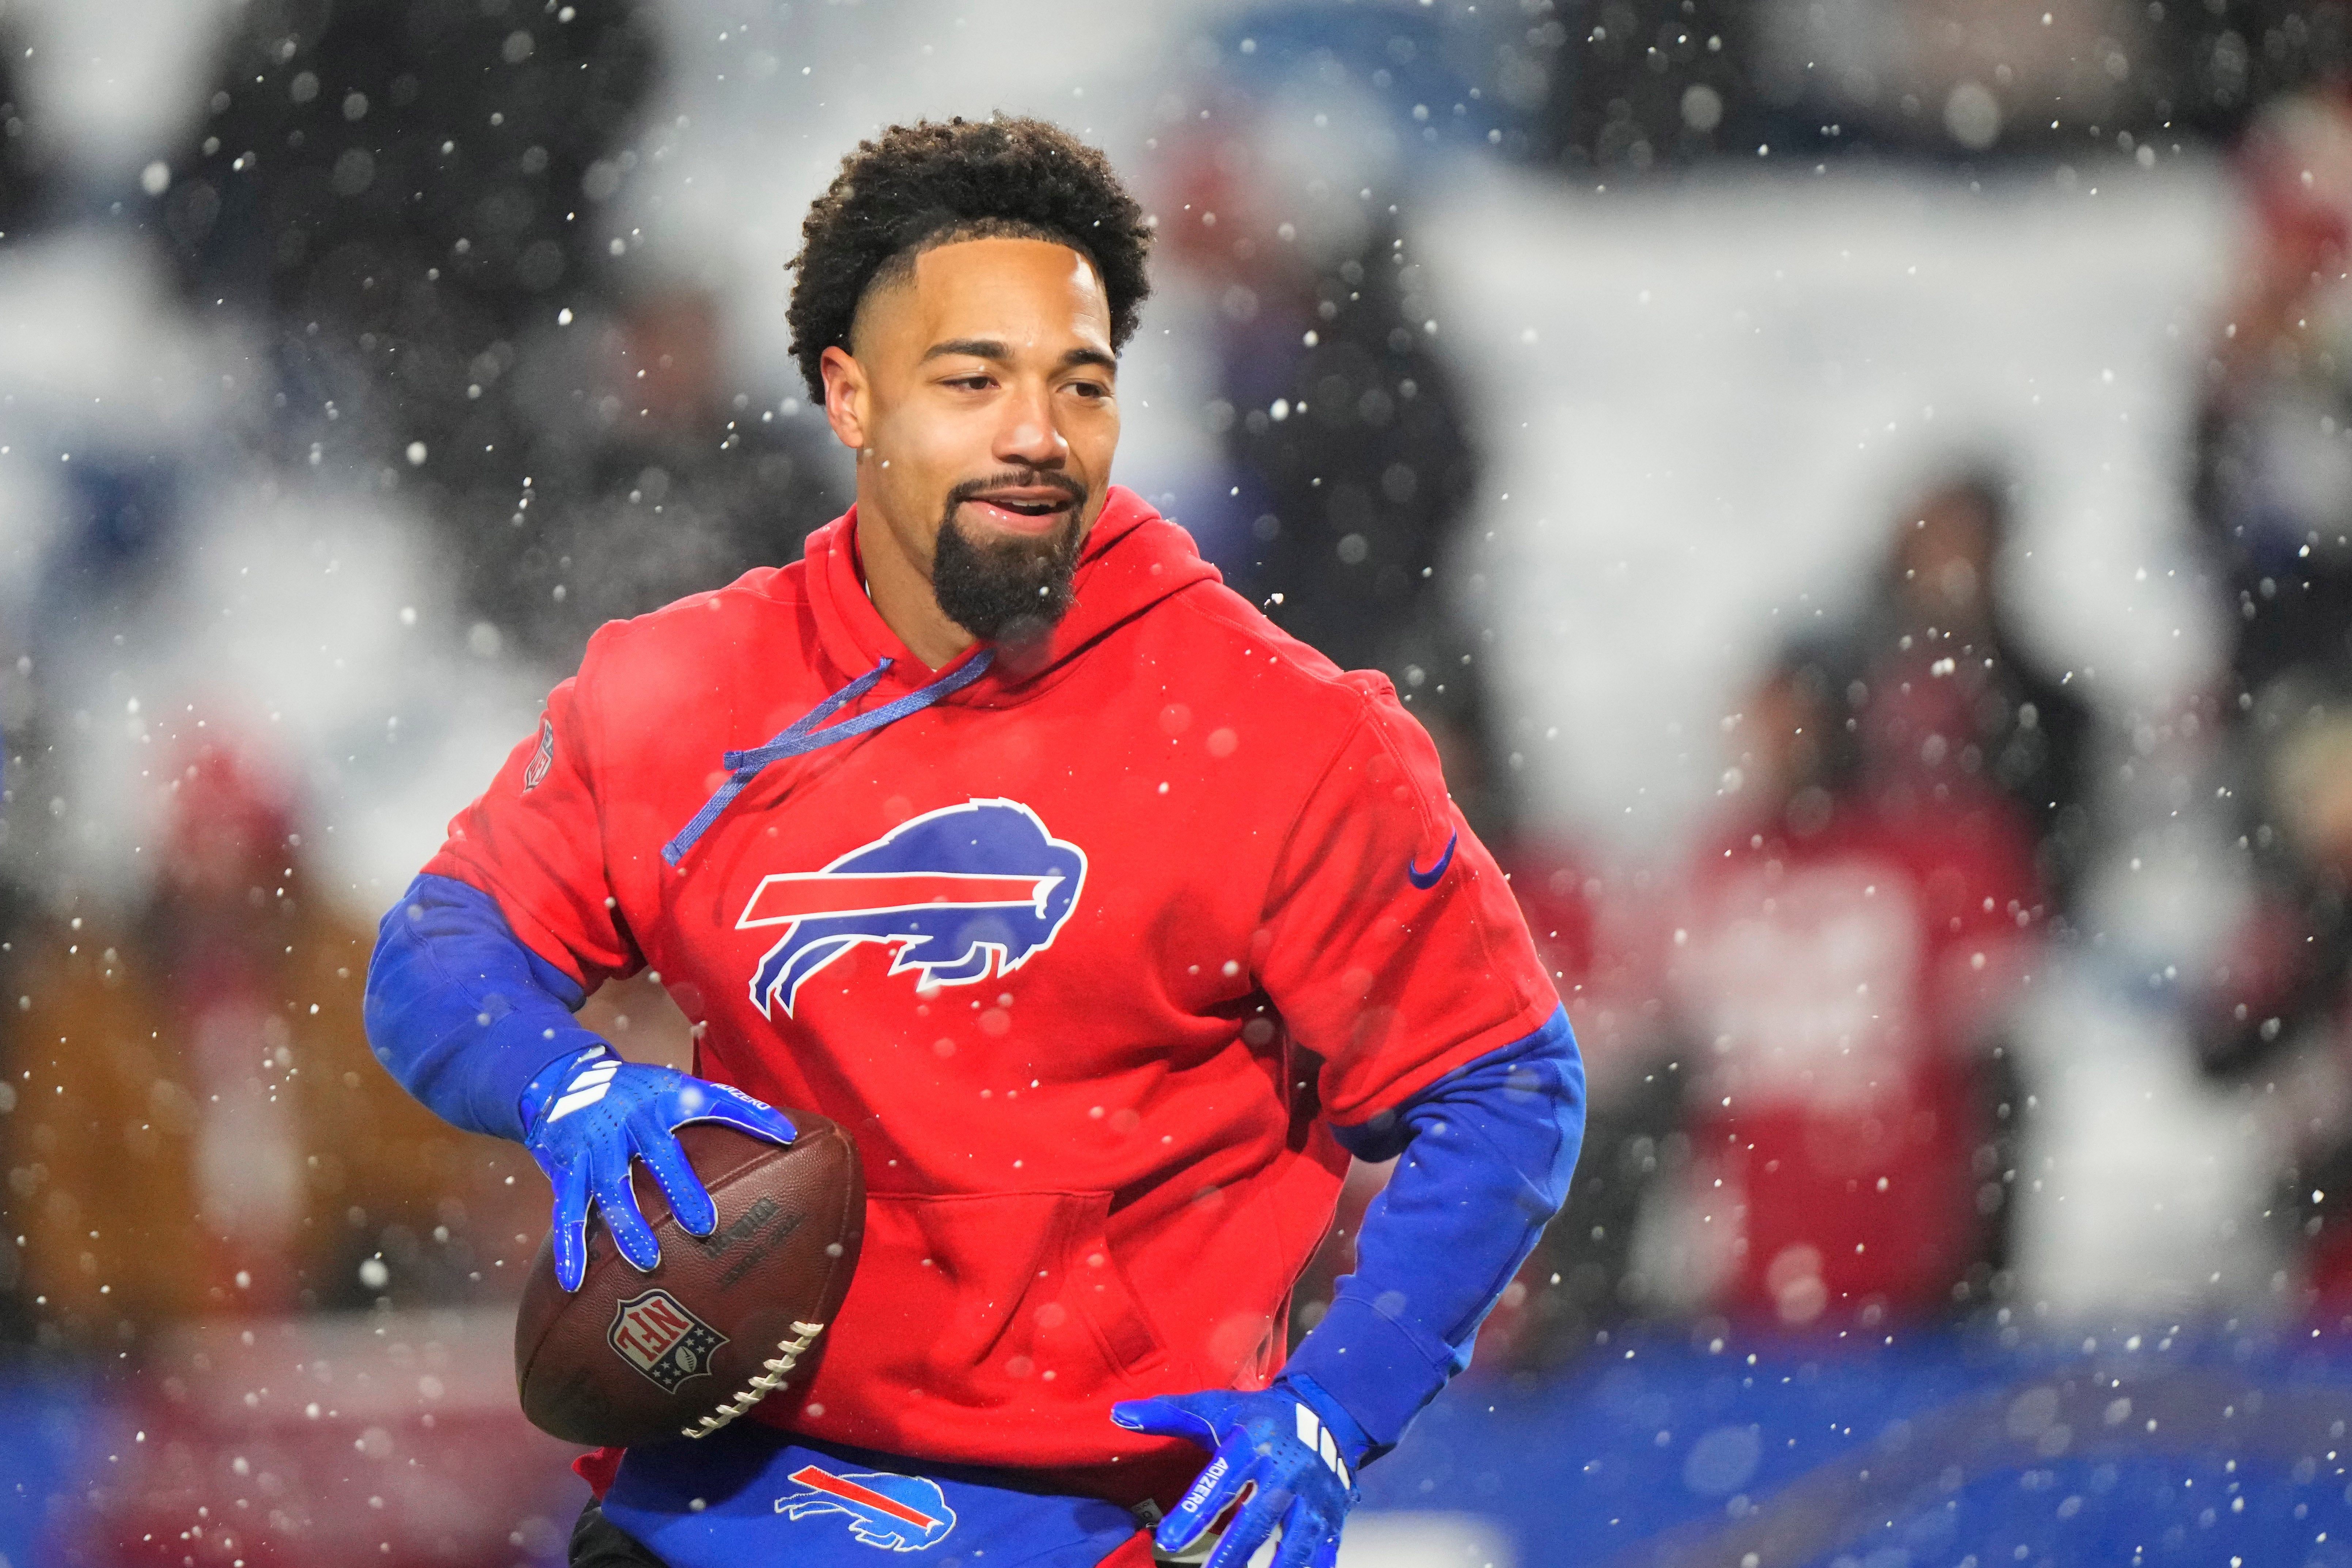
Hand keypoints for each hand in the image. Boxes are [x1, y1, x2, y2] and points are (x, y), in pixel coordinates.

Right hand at [519, 1045, 797, 1291]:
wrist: (565, 1081)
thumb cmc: (641, 1092)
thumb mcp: (683, 1088)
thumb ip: (735, 1107)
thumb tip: (789, 1134)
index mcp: (665, 1101)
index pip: (715, 1103)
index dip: (749, 1116)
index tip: (783, 1139)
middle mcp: (630, 1122)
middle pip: (657, 1154)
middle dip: (679, 1188)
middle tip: (702, 1226)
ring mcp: (596, 1148)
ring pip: (610, 1189)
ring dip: (626, 1226)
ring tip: (648, 1262)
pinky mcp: (568, 1170)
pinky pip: (567, 1212)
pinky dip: (569, 1247)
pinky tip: (572, 1282)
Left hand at [1110, 1380, 1364, 1567]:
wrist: (1324, 1414)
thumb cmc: (1258, 1417)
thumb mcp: (1215, 1408)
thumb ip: (1168, 1414)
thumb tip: (1118, 1414)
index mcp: (1252, 1444)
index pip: (1220, 1480)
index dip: (1195, 1511)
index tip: (1168, 1541)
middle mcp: (1285, 1472)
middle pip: (1257, 1518)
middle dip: (1233, 1553)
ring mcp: (1313, 1496)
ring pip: (1295, 1541)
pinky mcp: (1331, 1514)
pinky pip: (1324, 1550)